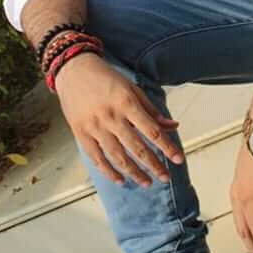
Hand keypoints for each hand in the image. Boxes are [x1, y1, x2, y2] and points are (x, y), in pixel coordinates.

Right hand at [55, 52, 183, 186]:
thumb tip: (173, 126)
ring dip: (134, 173)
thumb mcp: (132, 88)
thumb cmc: (106, 78)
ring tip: (147, 183)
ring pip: (118, 157)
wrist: (74, 70)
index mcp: (127, 102)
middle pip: (137, 147)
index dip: (167, 146)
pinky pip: (97, 158)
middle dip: (153, 165)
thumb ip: (152, 110)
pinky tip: (121, 180)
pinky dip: (109, 172)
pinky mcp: (81, 134)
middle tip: (166, 178)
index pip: (152, 130)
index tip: (178, 159)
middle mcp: (112, 116)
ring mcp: (95, 127)